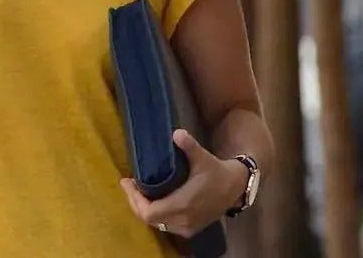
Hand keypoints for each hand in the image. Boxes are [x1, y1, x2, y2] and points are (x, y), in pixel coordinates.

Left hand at [120, 129, 248, 237]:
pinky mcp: (191, 228)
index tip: (127, 181)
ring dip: (145, 209)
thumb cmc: (216, 171)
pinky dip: (156, 215)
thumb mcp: (203, 157)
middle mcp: (183, 220)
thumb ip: (189, 145)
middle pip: (149, 218)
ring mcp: (187, 227)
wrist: (235, 187)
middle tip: (130, 185)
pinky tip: (153, 201)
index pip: (149, 211)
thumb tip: (176, 133)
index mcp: (182, 205)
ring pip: (157, 223)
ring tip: (138, 191)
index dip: (134, 198)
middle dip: (136, 202)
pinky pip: (166, 225)